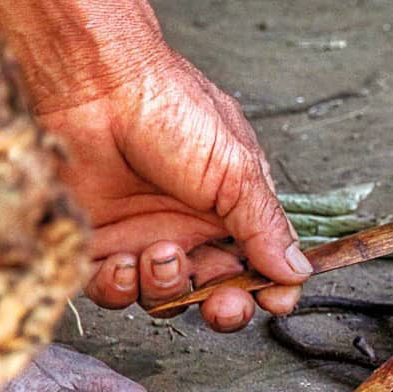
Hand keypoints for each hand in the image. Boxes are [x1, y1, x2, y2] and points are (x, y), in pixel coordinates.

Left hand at [37, 46, 310, 330]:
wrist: (93, 85)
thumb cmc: (169, 108)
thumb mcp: (236, 168)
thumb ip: (266, 225)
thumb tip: (299, 269)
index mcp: (231, 208)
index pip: (260, 264)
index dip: (270, 288)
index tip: (274, 300)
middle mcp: (189, 227)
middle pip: (215, 291)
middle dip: (225, 305)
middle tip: (224, 304)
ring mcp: (143, 236)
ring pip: (164, 298)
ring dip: (167, 288)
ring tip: (160, 254)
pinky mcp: (97, 243)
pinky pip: (113, 290)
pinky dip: (120, 287)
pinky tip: (123, 262)